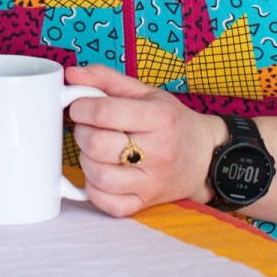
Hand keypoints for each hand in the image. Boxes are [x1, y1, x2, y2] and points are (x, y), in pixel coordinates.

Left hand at [64, 65, 226, 216]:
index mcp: (159, 118)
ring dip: (86, 160)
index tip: (80, 107)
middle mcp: (158, 152)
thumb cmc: (171, 121)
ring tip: (95, 150)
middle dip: (81, 132)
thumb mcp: (146, 92)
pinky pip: (107, 203)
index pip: (104, 113)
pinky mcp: (144, 203)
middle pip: (97, 145)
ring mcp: (151, 182)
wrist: (204, 157)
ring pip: (98, 176)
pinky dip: (94, 188)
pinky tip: (101, 173)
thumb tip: (72, 74)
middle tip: (87, 128)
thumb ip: (106, 79)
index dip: (81, 108)